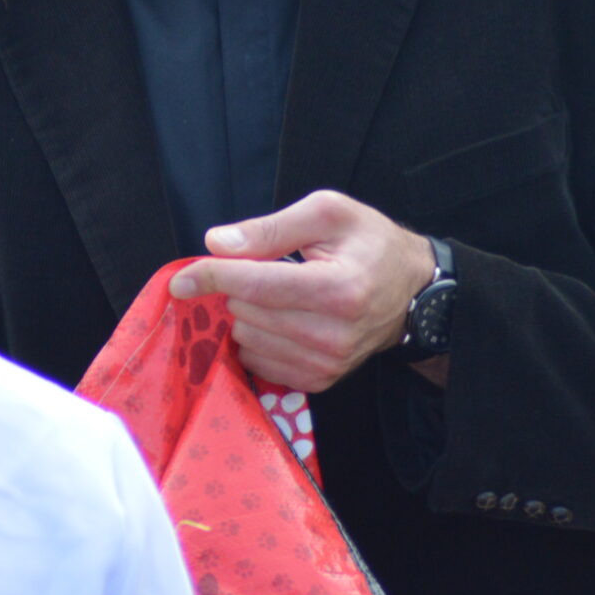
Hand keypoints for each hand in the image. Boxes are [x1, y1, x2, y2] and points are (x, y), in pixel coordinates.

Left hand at [168, 191, 433, 393]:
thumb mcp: (327, 213)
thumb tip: (216, 244)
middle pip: (248, 313)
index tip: (180, 278)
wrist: (414, 291)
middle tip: (264, 269)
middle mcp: (334, 334)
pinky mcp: (321, 381)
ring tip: (276, 294)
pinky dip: (257, 339)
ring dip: (247, 314)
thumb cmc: (370, 242)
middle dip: (239, 288)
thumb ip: (271, 227)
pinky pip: (260, 364)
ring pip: (249, 340)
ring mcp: (328, 364)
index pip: (257, 286)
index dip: (212, 277)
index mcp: (339, 288)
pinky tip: (278, 319)